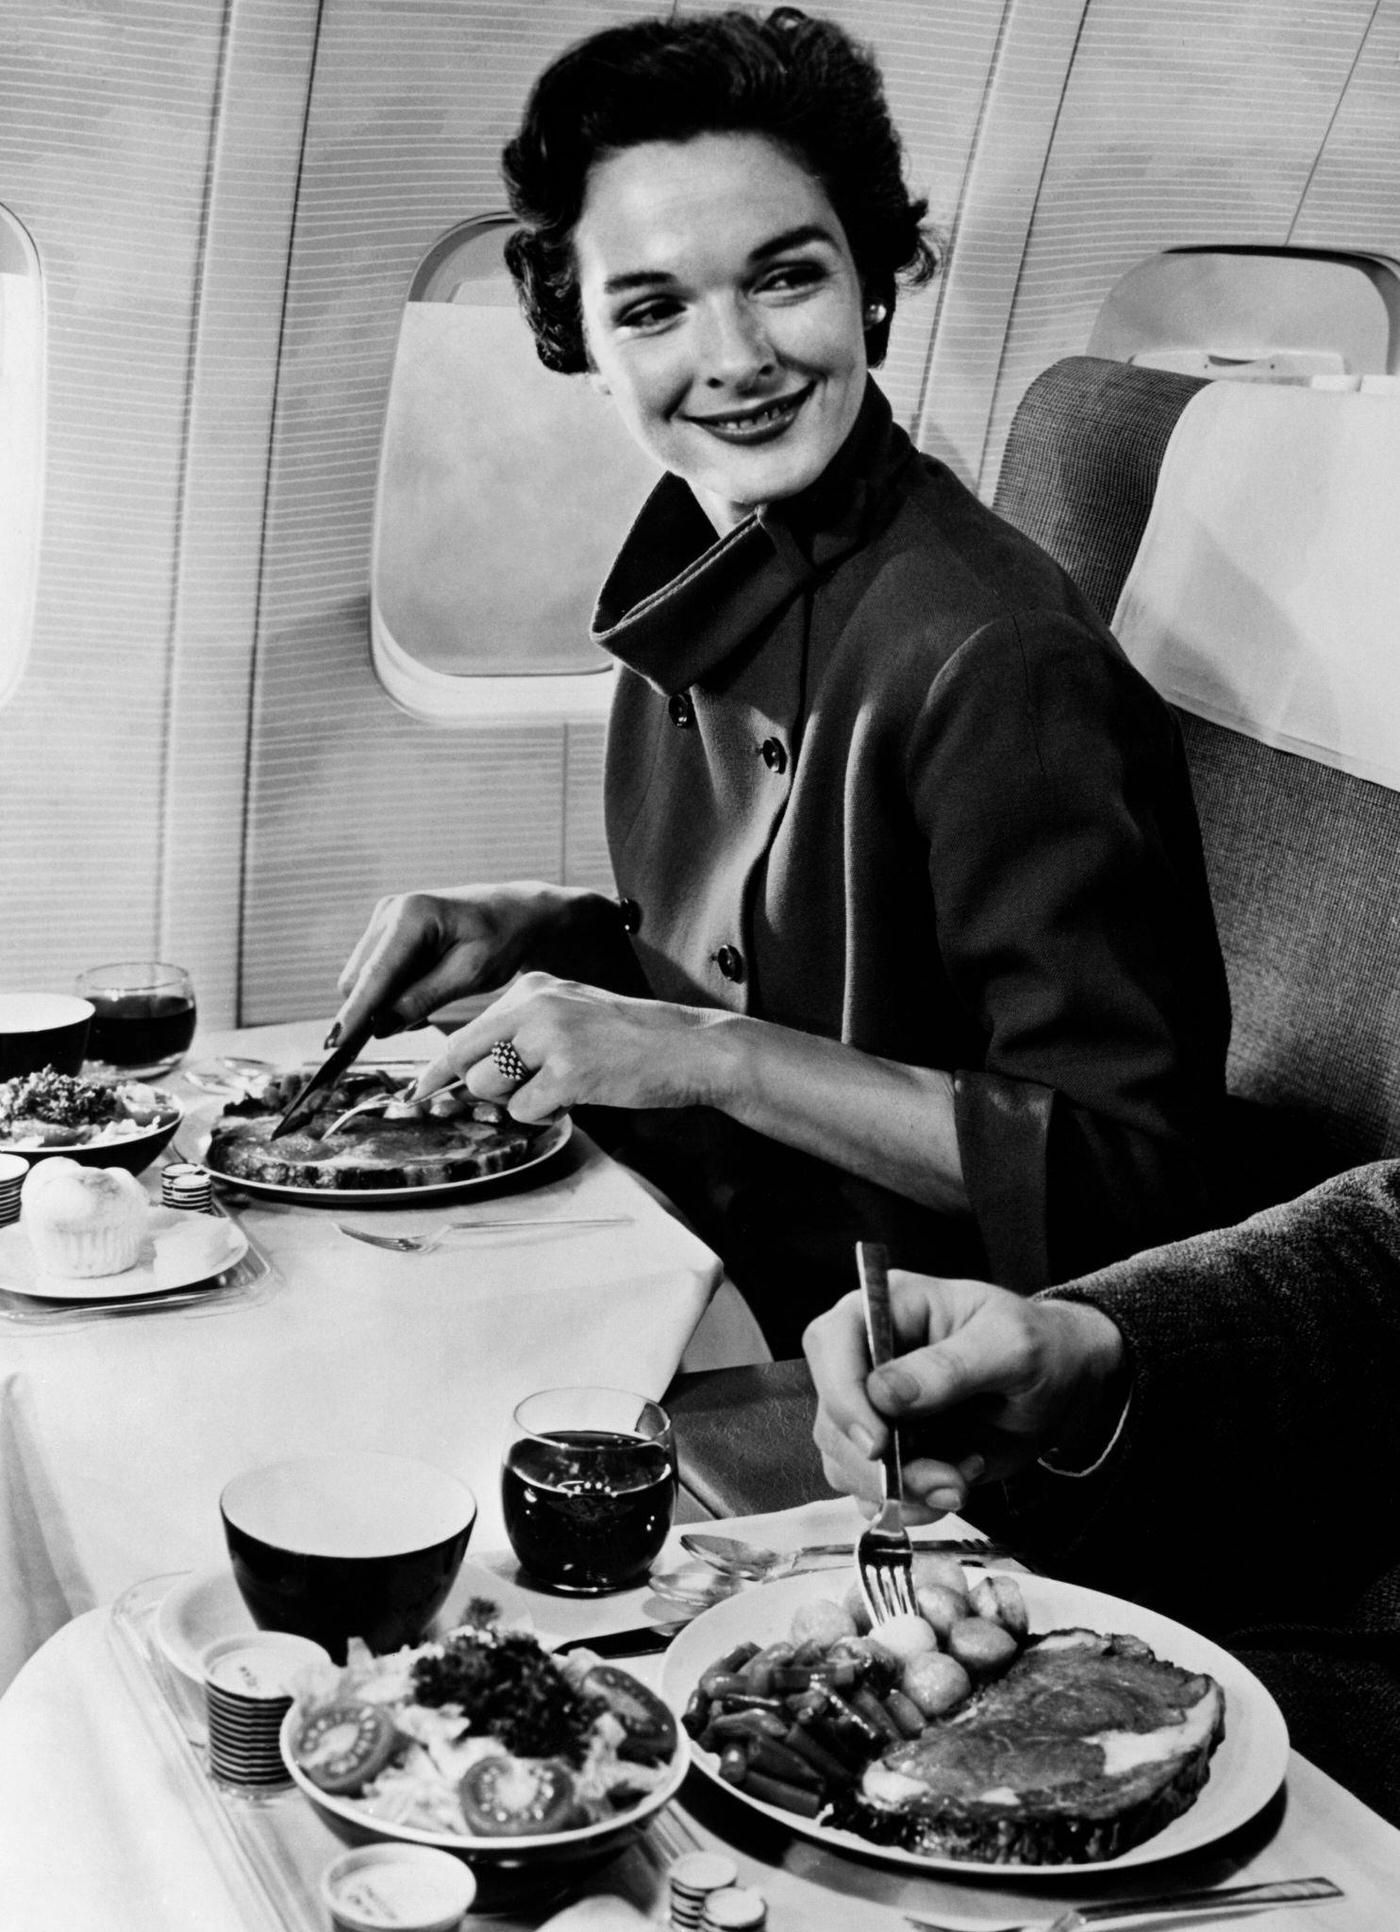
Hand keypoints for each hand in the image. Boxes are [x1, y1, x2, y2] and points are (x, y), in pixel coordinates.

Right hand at [330, 885, 582, 1044]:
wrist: (514, 913)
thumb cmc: (501, 939)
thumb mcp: (470, 974)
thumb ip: (424, 999)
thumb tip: (380, 1027)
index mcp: (413, 915)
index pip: (375, 974)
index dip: (355, 1013)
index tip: (335, 1045)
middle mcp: (390, 911)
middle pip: (358, 979)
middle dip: (375, 1011)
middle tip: (419, 1023)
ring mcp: (384, 917)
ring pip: (362, 979)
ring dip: (384, 1002)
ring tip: (432, 999)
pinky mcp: (385, 928)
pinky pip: (373, 972)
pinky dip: (390, 991)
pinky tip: (424, 989)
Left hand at [412, 971, 731, 1121]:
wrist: (689, 1047)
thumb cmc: (632, 1039)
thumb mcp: (571, 1015)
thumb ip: (523, 1034)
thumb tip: (472, 1073)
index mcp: (532, 988)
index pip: (466, 1032)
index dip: (440, 1069)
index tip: (420, 1092)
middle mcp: (534, 1006)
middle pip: (468, 1060)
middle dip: (477, 1089)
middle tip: (510, 1096)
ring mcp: (550, 1038)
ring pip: (489, 1087)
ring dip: (516, 1101)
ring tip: (561, 1087)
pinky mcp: (568, 1071)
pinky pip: (525, 1110)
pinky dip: (545, 1114)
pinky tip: (578, 1095)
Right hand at [803, 1273, 1125, 1520]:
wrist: (1061, 1388)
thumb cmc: (1037, 1346)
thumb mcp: (1011, 1346)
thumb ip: (951, 1367)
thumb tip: (886, 1393)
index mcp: (887, 1308)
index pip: (830, 1343)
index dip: (842, 1394)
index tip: (878, 1442)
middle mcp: (867, 1358)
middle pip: (832, 1417)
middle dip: (883, 1464)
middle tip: (946, 1479)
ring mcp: (874, 1410)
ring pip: (847, 1463)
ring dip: (903, 1489)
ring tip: (962, 1478)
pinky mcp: (888, 1453)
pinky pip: (872, 1493)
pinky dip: (911, 1505)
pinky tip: (954, 1487)